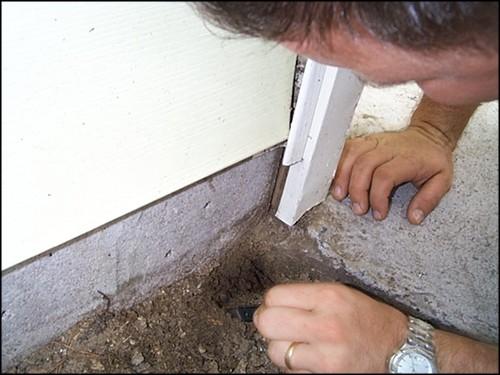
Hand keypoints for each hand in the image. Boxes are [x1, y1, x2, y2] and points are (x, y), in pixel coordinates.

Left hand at [253, 282, 407, 372]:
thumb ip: (306, 297)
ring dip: (282, 349)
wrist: (400, 350)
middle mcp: (326, 324)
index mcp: (329, 297)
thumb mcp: (341, 294)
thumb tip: (271, 303)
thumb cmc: (369, 320)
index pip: (274, 296)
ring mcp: (326, 354)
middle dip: (268, 324)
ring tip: (301, 344)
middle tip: (278, 326)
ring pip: (275, 351)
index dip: (271, 302)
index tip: (276, 307)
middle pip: (267, 323)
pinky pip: (291, 372)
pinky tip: (311, 358)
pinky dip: (296, 367)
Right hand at [330, 126, 453, 223]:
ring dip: (342, 176)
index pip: (385, 176)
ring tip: (340, 195)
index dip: (377, 197)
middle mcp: (388, 148)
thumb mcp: (442, 180)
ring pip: (352, 154)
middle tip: (359, 208)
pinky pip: (347, 148)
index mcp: (408, 158)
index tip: (379, 213)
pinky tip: (337, 178)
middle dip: (357, 190)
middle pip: (364, 165)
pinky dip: (338, 163)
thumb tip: (414, 217)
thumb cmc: (432, 159)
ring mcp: (375, 141)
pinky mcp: (366, 140)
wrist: (429, 133)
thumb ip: (429, 200)